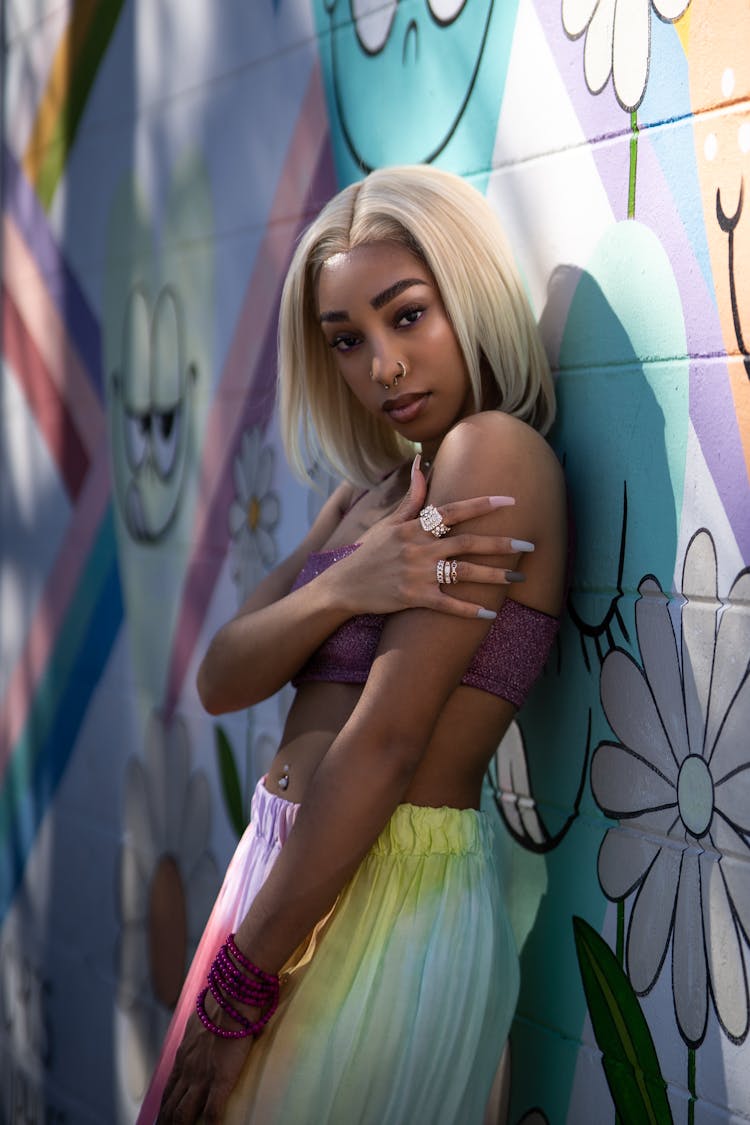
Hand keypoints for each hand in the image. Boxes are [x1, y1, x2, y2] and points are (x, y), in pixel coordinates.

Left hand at [157, 1007, 252, 1124]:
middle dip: (165, 1123)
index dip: (163, 1108)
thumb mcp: (200, 1020)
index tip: (160, 1120)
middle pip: (170, 1106)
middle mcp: (187, 1070)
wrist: (231, 1001)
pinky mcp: (220, 1080)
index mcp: (183, 1057)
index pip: (168, 1090)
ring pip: (183, 1114)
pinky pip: (212, 1112)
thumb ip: (198, 1032)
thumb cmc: (220, 1005)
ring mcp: (201, 1077)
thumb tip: (202, 1030)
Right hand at [331, 455, 531, 618]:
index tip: (510, 500)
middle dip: (501, 544)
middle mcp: (418, 548)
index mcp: (415, 527)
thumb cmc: (370, 552)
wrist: (344, 585)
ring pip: (463, 573)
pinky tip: (490, 612)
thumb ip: (412, 498)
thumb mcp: (389, 523)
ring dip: (493, 576)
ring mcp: (417, 574)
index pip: (453, 511)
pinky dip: (469, 609)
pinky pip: (447, 604)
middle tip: (529, 544)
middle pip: (467, 542)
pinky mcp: (414, 598)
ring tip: (518, 578)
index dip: (482, 504)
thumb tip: (421, 465)